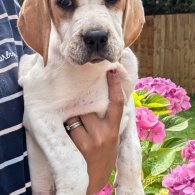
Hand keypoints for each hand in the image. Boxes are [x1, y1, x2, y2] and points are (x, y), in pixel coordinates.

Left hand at [66, 70, 123, 193]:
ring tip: (74, 131)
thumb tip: (101, 105)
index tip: (113, 69)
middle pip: (89, 108)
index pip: (117, 103)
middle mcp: (106, 133)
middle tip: (79, 114)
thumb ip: (108, 123)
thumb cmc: (102, 159)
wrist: (92, 182)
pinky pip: (70, 127)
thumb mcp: (111, 141)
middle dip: (81, 109)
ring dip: (72, 120)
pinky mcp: (82, 146)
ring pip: (76, 117)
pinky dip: (67, 129)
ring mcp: (94, 140)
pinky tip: (69, 138)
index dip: (115, 85)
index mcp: (114, 130)